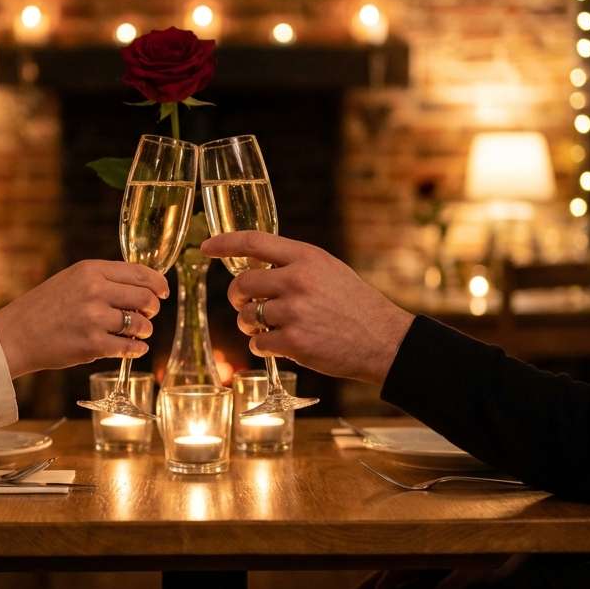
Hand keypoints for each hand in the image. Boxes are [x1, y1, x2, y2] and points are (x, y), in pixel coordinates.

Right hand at [0, 259, 169, 378]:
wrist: (15, 335)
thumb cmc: (44, 307)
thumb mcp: (72, 280)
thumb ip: (103, 279)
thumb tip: (141, 286)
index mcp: (90, 270)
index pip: (139, 272)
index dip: (158, 284)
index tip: (163, 292)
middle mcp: (95, 291)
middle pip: (145, 298)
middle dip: (153, 309)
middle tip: (149, 315)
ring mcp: (94, 318)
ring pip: (140, 324)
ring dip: (145, 331)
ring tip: (138, 333)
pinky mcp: (92, 345)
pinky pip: (129, 347)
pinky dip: (137, 349)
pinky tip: (134, 348)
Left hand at [200, 232, 412, 385]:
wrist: (384, 340)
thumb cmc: (354, 304)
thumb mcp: (328, 270)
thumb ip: (294, 265)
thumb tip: (253, 267)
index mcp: (306, 257)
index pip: (253, 242)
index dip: (224, 243)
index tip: (206, 246)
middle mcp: (297, 280)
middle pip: (242, 285)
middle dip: (237, 298)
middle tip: (245, 306)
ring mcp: (295, 312)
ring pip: (247, 317)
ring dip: (252, 327)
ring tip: (272, 329)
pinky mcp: (295, 342)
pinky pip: (258, 344)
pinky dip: (264, 347)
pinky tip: (282, 346)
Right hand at [362, 554, 528, 588]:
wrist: (517, 529)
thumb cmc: (497, 545)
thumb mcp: (478, 566)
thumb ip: (454, 583)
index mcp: (430, 547)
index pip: (398, 566)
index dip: (383, 584)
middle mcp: (428, 546)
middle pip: (393, 563)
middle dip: (373, 580)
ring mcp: (435, 550)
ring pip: (402, 563)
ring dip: (384, 578)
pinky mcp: (446, 555)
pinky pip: (417, 566)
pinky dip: (403, 577)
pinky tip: (398, 587)